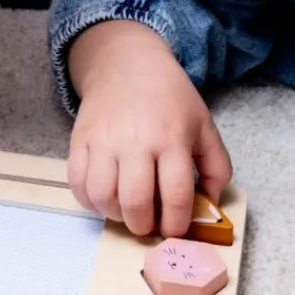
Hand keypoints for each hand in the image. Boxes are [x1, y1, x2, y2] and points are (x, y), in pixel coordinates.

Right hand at [67, 22, 231, 236]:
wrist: (127, 64)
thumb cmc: (169, 97)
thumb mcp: (204, 126)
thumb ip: (217, 166)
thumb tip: (210, 201)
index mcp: (172, 140)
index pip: (175, 196)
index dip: (175, 224)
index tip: (173, 229)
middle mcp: (136, 142)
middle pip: (135, 202)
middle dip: (143, 226)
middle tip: (147, 225)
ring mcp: (104, 140)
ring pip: (102, 195)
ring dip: (114, 214)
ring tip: (124, 211)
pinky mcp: (80, 139)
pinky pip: (76, 180)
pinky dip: (87, 199)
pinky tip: (101, 198)